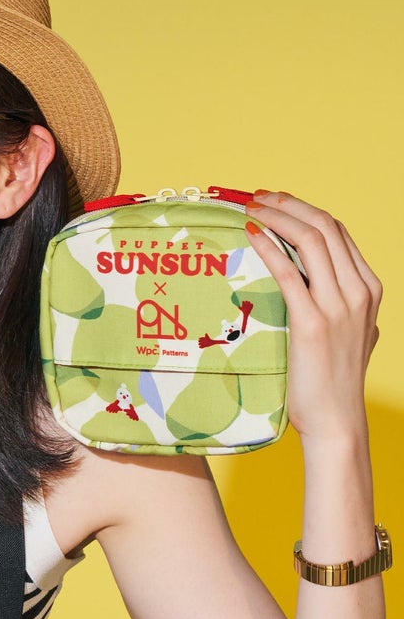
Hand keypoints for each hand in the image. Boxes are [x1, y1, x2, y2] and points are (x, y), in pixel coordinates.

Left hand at [244, 190, 380, 439]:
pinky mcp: (313, 323)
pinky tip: (251, 235)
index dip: (304, 209)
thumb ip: (345, 309)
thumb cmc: (334, 382)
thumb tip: (327, 293)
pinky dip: (269, 247)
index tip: (275, 201)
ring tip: (249, 208)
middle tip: (256, 196)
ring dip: (276, 216)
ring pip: (311, 240)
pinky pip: (290, 273)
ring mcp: (339, 306)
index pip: (338, 232)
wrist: (337, 421)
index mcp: (369, 289)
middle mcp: (359, 291)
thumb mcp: (352, 335)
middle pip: (325, 226)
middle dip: (288, 204)